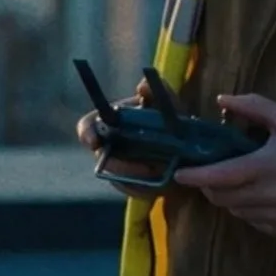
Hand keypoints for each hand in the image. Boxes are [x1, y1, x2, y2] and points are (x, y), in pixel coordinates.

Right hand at [75, 78, 161, 199]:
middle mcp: (110, 145)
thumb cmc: (173, 123)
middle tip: (146, 166)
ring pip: (117, 176)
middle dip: (120, 165)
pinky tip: (161, 179)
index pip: (88, 126)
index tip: (94, 141)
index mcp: (113, 122)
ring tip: (161, 169)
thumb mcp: (170, 106)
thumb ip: (159, 91)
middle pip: (101, 157)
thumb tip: (142, 86)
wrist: (189, 152)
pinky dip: (145, 186)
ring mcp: (118, 167)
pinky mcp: (129, 186)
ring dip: (138, 175)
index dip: (86, 133)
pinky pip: (131, 189)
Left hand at [171, 93, 275, 236]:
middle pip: (220, 197)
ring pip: (234, 210)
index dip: (195, 176)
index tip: (179, 173)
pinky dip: (246, 209)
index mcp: (264, 167)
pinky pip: (251, 221)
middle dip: (209, 185)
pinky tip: (257, 195)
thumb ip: (253, 106)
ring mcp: (273, 216)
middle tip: (210, 172)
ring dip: (228, 197)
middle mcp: (266, 195)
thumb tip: (221, 99)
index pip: (219, 176)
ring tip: (238, 181)